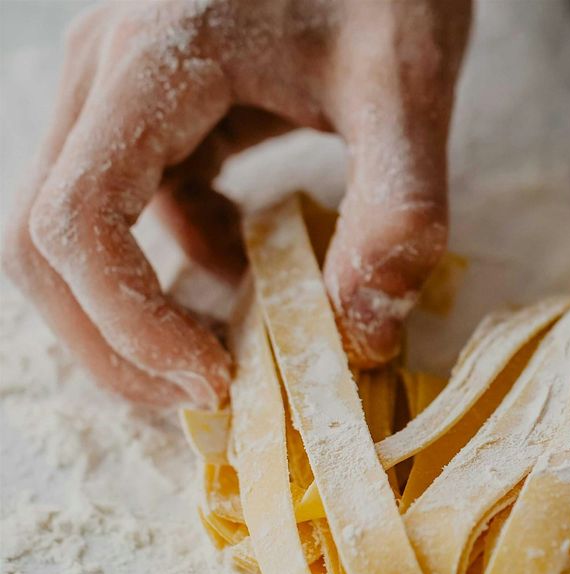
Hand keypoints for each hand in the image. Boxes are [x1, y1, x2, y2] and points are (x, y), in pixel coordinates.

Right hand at [2, 0, 470, 405]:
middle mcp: (106, 74)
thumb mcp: (407, 87)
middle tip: (204, 395)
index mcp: (152, 63)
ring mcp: (117, 89)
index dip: (128, 323)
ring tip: (225, 355)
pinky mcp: (148, 106)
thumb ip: (398, 208)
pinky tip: (244, 268)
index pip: (77, 220)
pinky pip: (124, 205)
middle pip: (42, 239)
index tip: (217, 378)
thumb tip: (363, 335)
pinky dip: (172, 260)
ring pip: (72, 229)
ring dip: (132, 310)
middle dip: (111, 339)